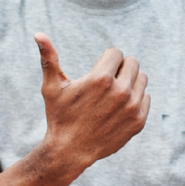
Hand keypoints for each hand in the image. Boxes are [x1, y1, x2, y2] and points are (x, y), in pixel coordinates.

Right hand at [36, 34, 148, 168]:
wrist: (69, 152)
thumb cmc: (59, 117)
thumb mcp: (52, 87)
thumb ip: (49, 58)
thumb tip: (38, 33)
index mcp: (101, 79)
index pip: (116, 53)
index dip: (105, 60)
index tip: (97, 72)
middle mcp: (120, 92)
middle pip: (133, 62)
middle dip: (120, 68)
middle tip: (105, 82)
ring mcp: (132, 107)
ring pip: (142, 78)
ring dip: (130, 82)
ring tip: (113, 94)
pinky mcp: (138, 121)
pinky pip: (146, 98)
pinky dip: (135, 99)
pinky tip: (118, 108)